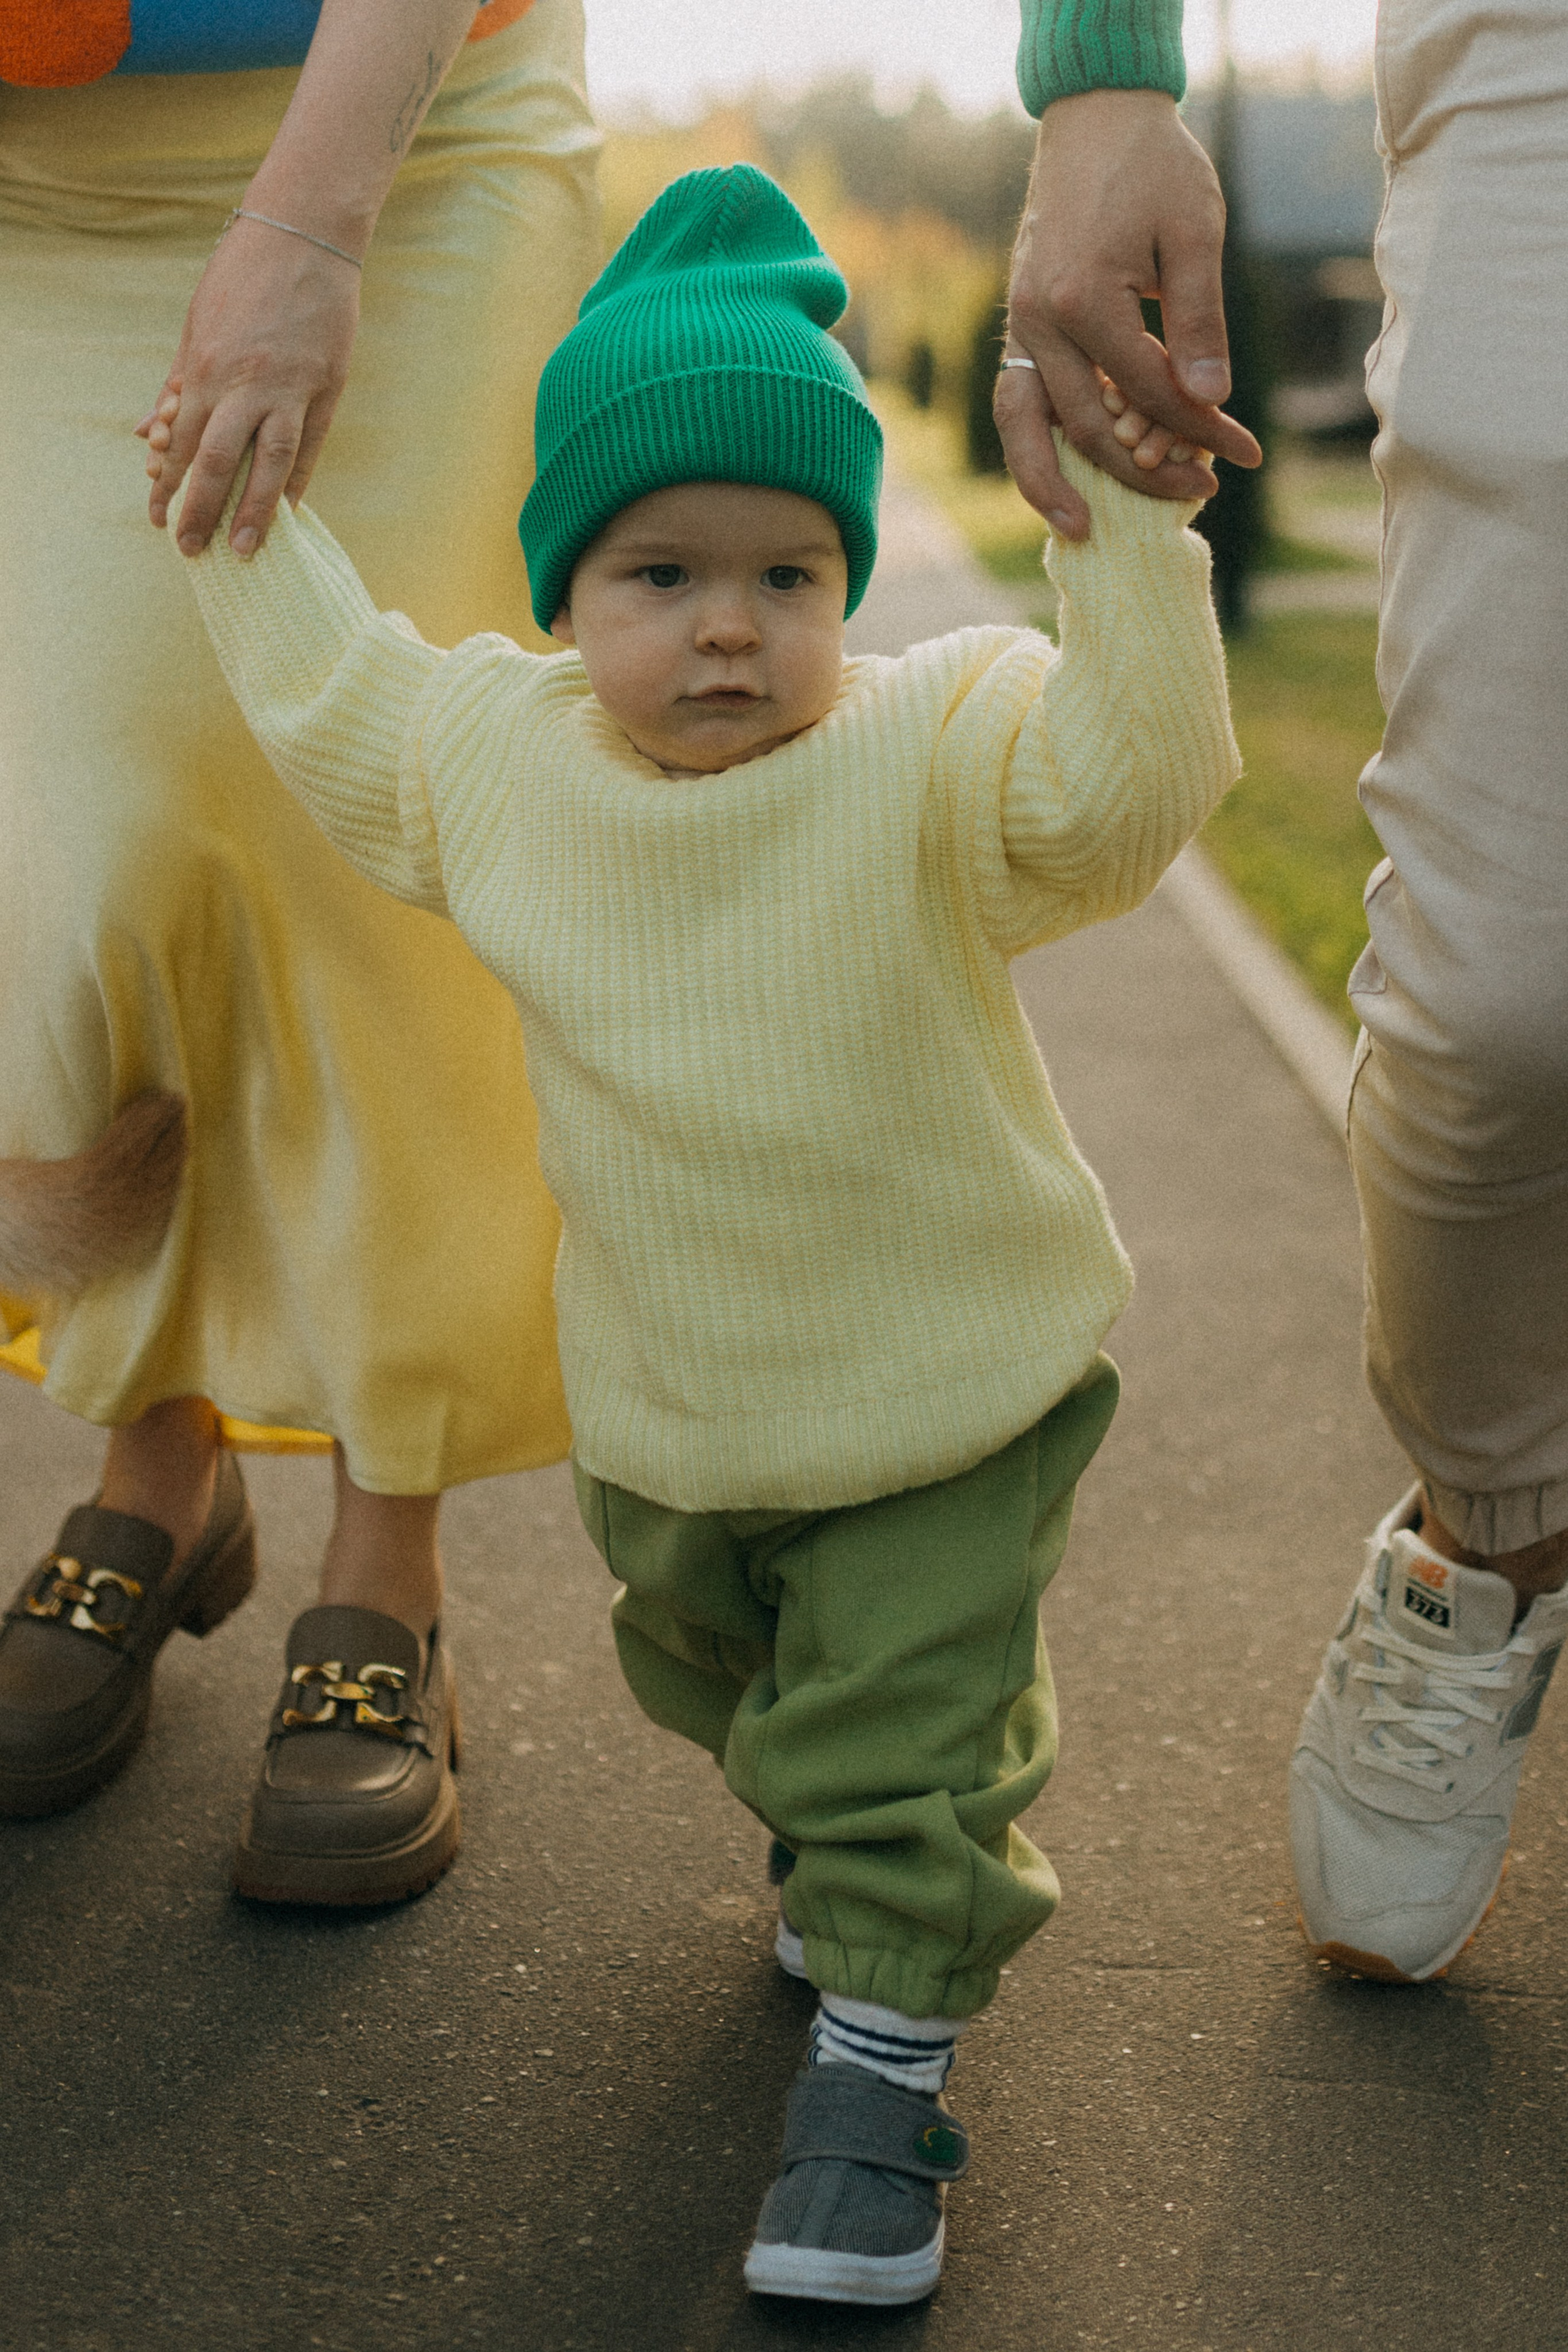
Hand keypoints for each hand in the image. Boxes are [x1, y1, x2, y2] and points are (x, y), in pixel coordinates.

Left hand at [137, 213, 361, 556]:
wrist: (303, 234)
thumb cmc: (242, 275)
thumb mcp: (198, 326)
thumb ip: (177, 383)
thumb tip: (148, 433)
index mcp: (207, 367)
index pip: (183, 442)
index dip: (168, 485)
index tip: (158, 519)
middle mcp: (246, 384)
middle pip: (220, 462)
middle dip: (203, 510)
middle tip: (192, 551)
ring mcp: (291, 388)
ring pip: (270, 464)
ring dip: (255, 512)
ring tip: (247, 550)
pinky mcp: (327, 386)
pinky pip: (309, 446)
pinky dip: (297, 481)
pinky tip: (287, 511)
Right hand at [998, 89, 1262, 538]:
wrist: (1094, 116)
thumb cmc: (1153, 165)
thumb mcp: (1194, 230)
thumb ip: (1200, 318)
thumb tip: (1212, 403)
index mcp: (1083, 298)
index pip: (1148, 391)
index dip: (1199, 429)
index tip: (1244, 451)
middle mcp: (1038, 321)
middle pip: (1085, 426)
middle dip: (1142, 471)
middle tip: (1198, 495)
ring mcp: (1019, 324)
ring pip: (1025, 427)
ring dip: (1050, 485)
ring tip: (1082, 530)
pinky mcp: (1018, 323)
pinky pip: (1019, 402)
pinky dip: (1038, 446)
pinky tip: (1067, 478)